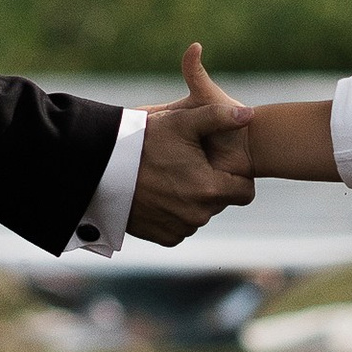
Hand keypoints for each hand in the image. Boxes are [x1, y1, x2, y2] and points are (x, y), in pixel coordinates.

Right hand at [125, 42, 256, 246]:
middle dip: (211, 185)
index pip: (245, 191)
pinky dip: (175, 213)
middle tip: (188, 165)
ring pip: (201, 214)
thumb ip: (218, 116)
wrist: (102, 170)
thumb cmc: (144, 142)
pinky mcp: (164, 238)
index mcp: (210, 190)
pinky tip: (159, 194)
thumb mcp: (181, 122)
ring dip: (193, 200)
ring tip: (170, 177)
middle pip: (221, 202)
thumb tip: (249, 113)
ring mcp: (181, 229)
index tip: (216, 162)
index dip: (234, 176)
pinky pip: (181, 226)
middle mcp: (199, 216)